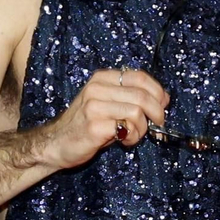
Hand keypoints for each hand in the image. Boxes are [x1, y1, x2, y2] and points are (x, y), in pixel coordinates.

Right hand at [43, 68, 168, 169]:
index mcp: (102, 78)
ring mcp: (94, 106)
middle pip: (142, 94)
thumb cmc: (85, 124)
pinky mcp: (94, 125)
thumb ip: (130, 96)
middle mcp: (97, 88)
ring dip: (142, 128)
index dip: (158, 92)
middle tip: (157, 125)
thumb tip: (164, 98)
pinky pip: (126, 128)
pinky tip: (123, 141)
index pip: (140, 77)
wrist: (56, 142)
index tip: (163, 106)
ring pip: (137, 112)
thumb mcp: (107, 102)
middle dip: (157, 113)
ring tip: (132, 135)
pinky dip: (132, 137)